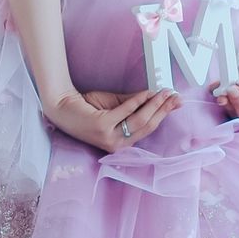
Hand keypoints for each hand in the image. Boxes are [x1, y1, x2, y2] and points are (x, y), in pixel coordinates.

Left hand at [45, 86, 181, 152]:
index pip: (148, 129)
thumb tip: (156, 96)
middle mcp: (116, 145)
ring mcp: (109, 137)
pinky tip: (147, 92)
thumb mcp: (115, 105)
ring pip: (139, 122)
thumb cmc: (87, 106)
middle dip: (163, 109)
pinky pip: (125, 112)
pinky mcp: (102, 127)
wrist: (62, 105)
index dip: (163, 114)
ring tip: (164, 92)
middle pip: (147, 126)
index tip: (176, 102)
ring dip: (154, 105)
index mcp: (120, 142)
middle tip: (174, 96)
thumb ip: (134, 103)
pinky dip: (138, 101)